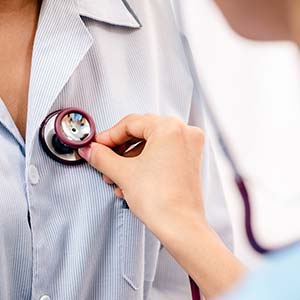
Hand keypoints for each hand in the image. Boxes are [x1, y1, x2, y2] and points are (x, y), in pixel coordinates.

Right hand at [79, 114, 245, 297]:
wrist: (181, 228)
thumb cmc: (161, 201)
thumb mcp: (124, 174)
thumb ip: (102, 157)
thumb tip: (90, 149)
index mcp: (169, 128)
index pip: (131, 123)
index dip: (109, 136)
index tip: (97, 145)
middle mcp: (183, 132)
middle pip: (141, 132)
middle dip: (119, 149)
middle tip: (104, 159)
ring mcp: (189, 146)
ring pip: (151, 144)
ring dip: (130, 159)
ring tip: (115, 177)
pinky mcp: (190, 160)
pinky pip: (162, 153)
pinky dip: (145, 163)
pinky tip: (130, 180)